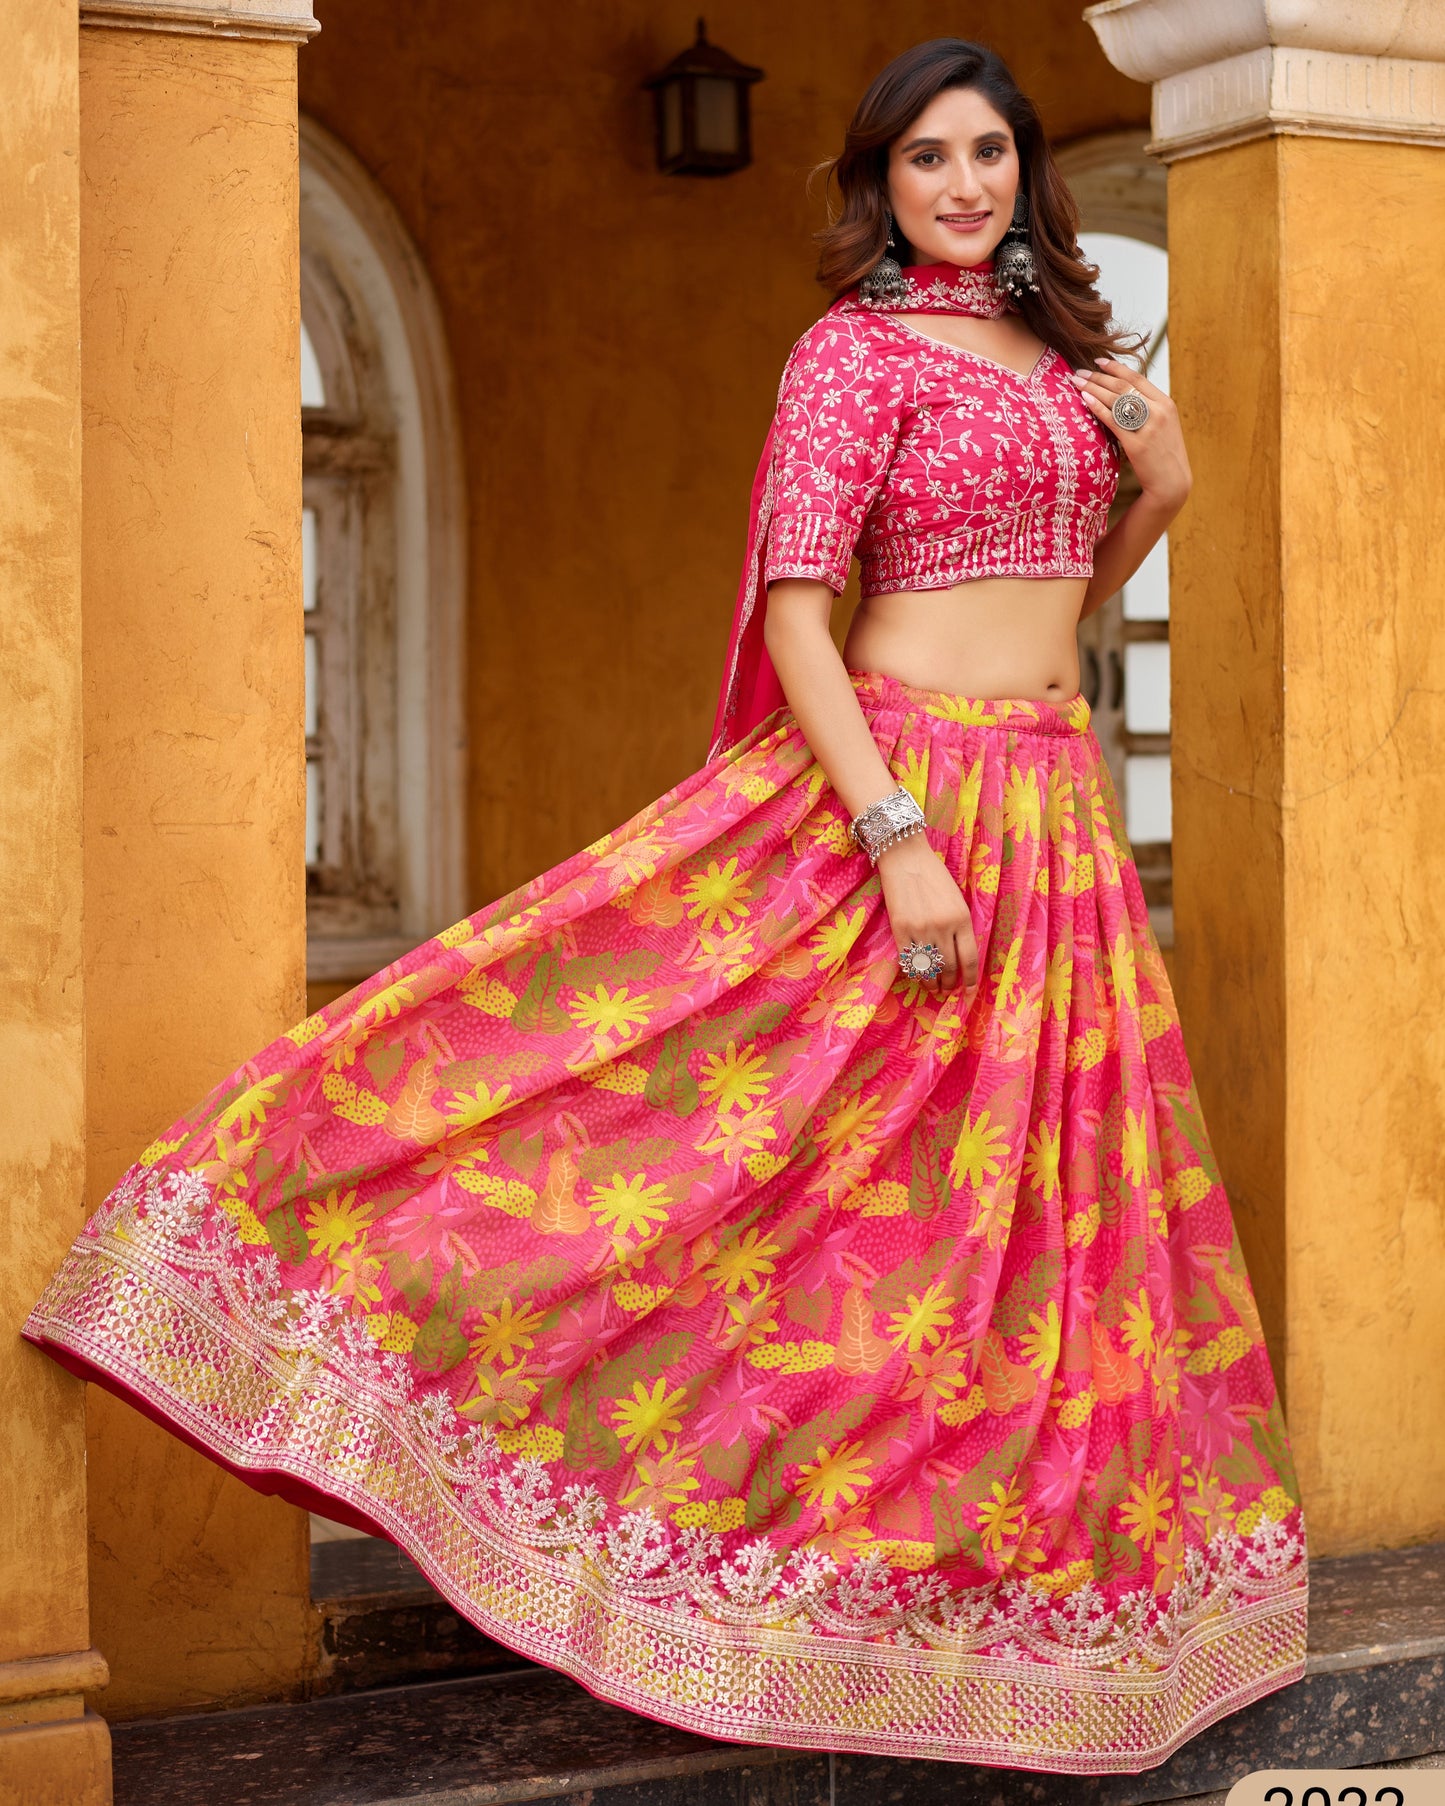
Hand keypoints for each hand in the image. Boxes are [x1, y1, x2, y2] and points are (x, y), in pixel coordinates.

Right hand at [877, 836, 977, 995]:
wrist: (905, 858)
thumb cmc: (934, 876)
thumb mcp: (957, 899)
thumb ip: (960, 926)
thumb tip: (960, 956)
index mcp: (962, 918)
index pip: (969, 959)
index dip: (970, 980)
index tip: (968, 991)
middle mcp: (943, 927)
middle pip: (949, 968)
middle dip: (949, 984)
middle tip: (947, 990)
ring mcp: (920, 929)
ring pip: (929, 968)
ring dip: (932, 983)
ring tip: (933, 988)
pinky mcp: (900, 929)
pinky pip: (908, 961)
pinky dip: (914, 973)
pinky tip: (918, 976)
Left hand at [1070, 357, 1190, 514]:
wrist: (1171, 482)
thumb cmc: (1162, 455)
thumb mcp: (1163, 426)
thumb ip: (1149, 409)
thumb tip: (1125, 396)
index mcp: (1166, 403)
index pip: (1137, 378)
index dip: (1116, 367)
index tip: (1098, 361)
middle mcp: (1159, 411)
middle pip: (1123, 386)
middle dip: (1098, 376)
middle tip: (1078, 372)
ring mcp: (1148, 427)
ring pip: (1116, 399)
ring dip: (1093, 387)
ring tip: (1076, 381)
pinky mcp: (1137, 444)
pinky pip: (1113, 420)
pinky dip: (1098, 407)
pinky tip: (1085, 399)